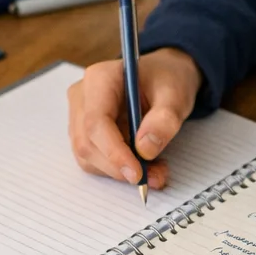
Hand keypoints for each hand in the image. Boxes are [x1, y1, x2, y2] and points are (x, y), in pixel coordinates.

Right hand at [67, 48, 201, 190]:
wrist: (163, 78)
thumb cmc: (167, 80)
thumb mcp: (176, 95)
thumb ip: (164, 120)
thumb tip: (145, 150)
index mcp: (100, 78)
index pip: (96, 122)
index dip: (114, 152)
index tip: (137, 173)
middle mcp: (82, 96)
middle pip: (87, 143)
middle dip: (119, 167)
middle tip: (155, 176)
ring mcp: (79, 115)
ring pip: (87, 156)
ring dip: (119, 171)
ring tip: (155, 170)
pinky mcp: (84, 132)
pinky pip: (93, 159)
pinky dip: (117, 169)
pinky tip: (142, 164)